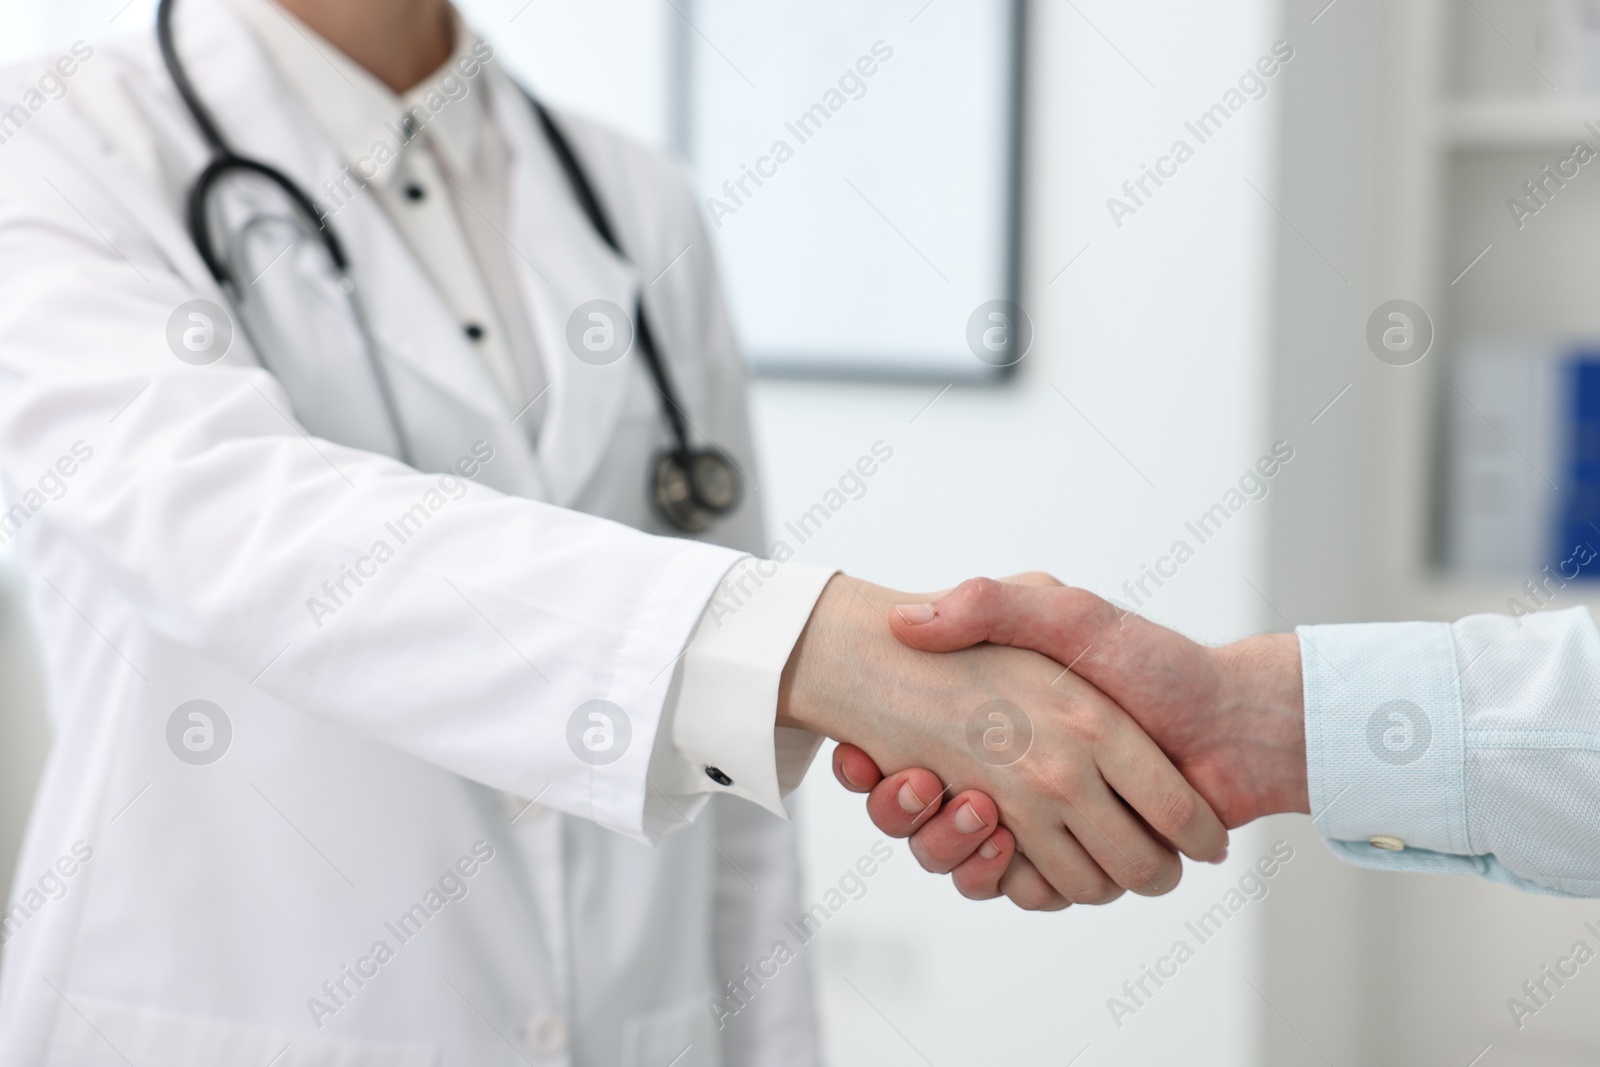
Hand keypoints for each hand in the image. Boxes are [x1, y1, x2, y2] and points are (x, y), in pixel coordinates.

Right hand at [779, 575, 1228, 908]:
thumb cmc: (1157, 662)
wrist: (1235, 722)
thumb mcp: (1065, 611)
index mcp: (1000, 726)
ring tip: (972, 809)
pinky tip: (1006, 846)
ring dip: (962, 849)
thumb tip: (906, 623)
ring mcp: (1049, 823)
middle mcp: (1022, 777)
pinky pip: (1025, 891)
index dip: (879, 775)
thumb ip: (991, 604)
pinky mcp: (1079, 863)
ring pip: (974, 864)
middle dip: (917, 816)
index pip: (906, 764)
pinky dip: (1017, 882)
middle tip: (919, 783)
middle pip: (935, 825)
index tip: (864, 761)